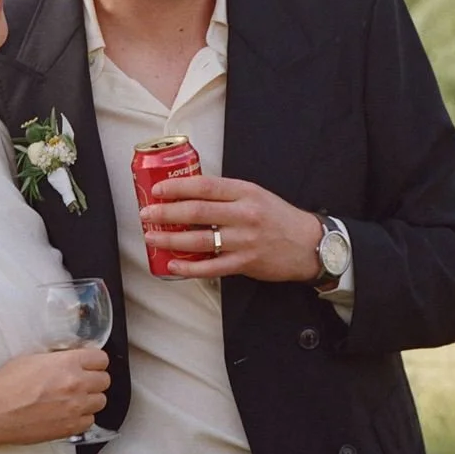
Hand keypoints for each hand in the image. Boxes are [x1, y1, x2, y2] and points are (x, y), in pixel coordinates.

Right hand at [0, 348, 110, 444]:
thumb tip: (70, 360)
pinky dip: (82, 417)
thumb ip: (58, 359)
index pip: (101, 359)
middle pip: (105, 380)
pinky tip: (68, 413)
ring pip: (101, 401)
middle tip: (81, 381)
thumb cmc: (6, 385)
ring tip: (74, 399)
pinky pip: (90, 420)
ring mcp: (76, 407)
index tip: (89, 364)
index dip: (94, 361)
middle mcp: (77, 384)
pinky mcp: (71, 427)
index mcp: (68, 363)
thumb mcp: (32, 358)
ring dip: (90, 399)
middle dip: (94, 379)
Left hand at [142, 174, 321, 281]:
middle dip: (166, 213)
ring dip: (171, 239)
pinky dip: (189, 267)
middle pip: (197, 212)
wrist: (308, 244)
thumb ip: (226, 193)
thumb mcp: (255, 195)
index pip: (204, 186)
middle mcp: (244, 215)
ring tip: (152, 238)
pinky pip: (211, 267)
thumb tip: (189, 191)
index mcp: (245, 192)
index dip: (177, 187)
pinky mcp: (245, 263)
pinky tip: (172, 265)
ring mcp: (244, 240)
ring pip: (200, 240)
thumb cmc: (277, 217)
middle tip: (146, 214)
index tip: (157, 190)